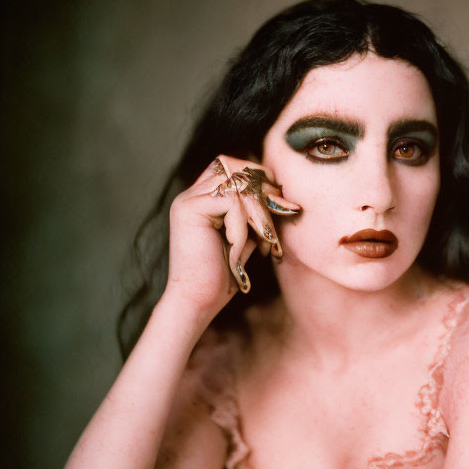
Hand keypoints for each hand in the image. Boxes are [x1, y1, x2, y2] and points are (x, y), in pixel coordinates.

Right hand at [165, 155, 300, 317]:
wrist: (198, 302)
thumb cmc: (222, 278)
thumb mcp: (244, 239)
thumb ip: (252, 215)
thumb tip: (276, 193)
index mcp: (201, 200)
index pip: (232, 168)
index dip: (258, 179)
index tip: (280, 204)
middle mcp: (191, 195)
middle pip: (233, 165)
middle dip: (261, 187)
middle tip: (280, 212)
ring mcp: (188, 200)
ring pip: (235, 182)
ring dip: (257, 211)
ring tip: (261, 240)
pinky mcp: (189, 210)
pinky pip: (231, 202)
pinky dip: (242, 226)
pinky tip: (238, 249)